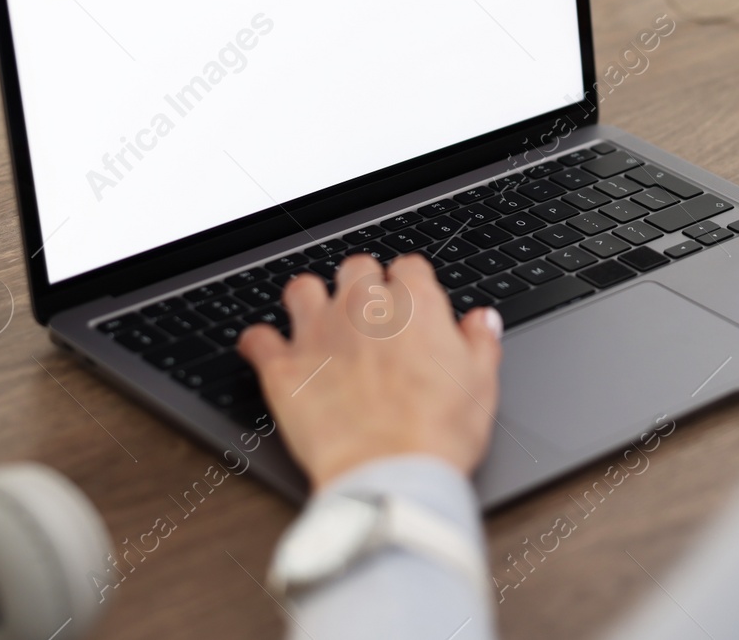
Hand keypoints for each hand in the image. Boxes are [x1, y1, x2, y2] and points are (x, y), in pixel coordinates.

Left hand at [238, 253, 503, 487]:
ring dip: (310, 301)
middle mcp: (363, 306)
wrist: (391, 472)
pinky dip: (261, 343)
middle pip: (356, 268)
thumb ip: (480, 342)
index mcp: (415, 304)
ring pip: (303, 289)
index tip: (413, 305)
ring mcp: (318, 333)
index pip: (409, 267)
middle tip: (370, 317)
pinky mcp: (283, 368)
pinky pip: (257, 339)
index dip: (411, 286)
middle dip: (363, 285)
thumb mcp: (481, 384)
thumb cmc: (439, 432)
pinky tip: (268, 352)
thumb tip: (481, 321)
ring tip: (318, 323)